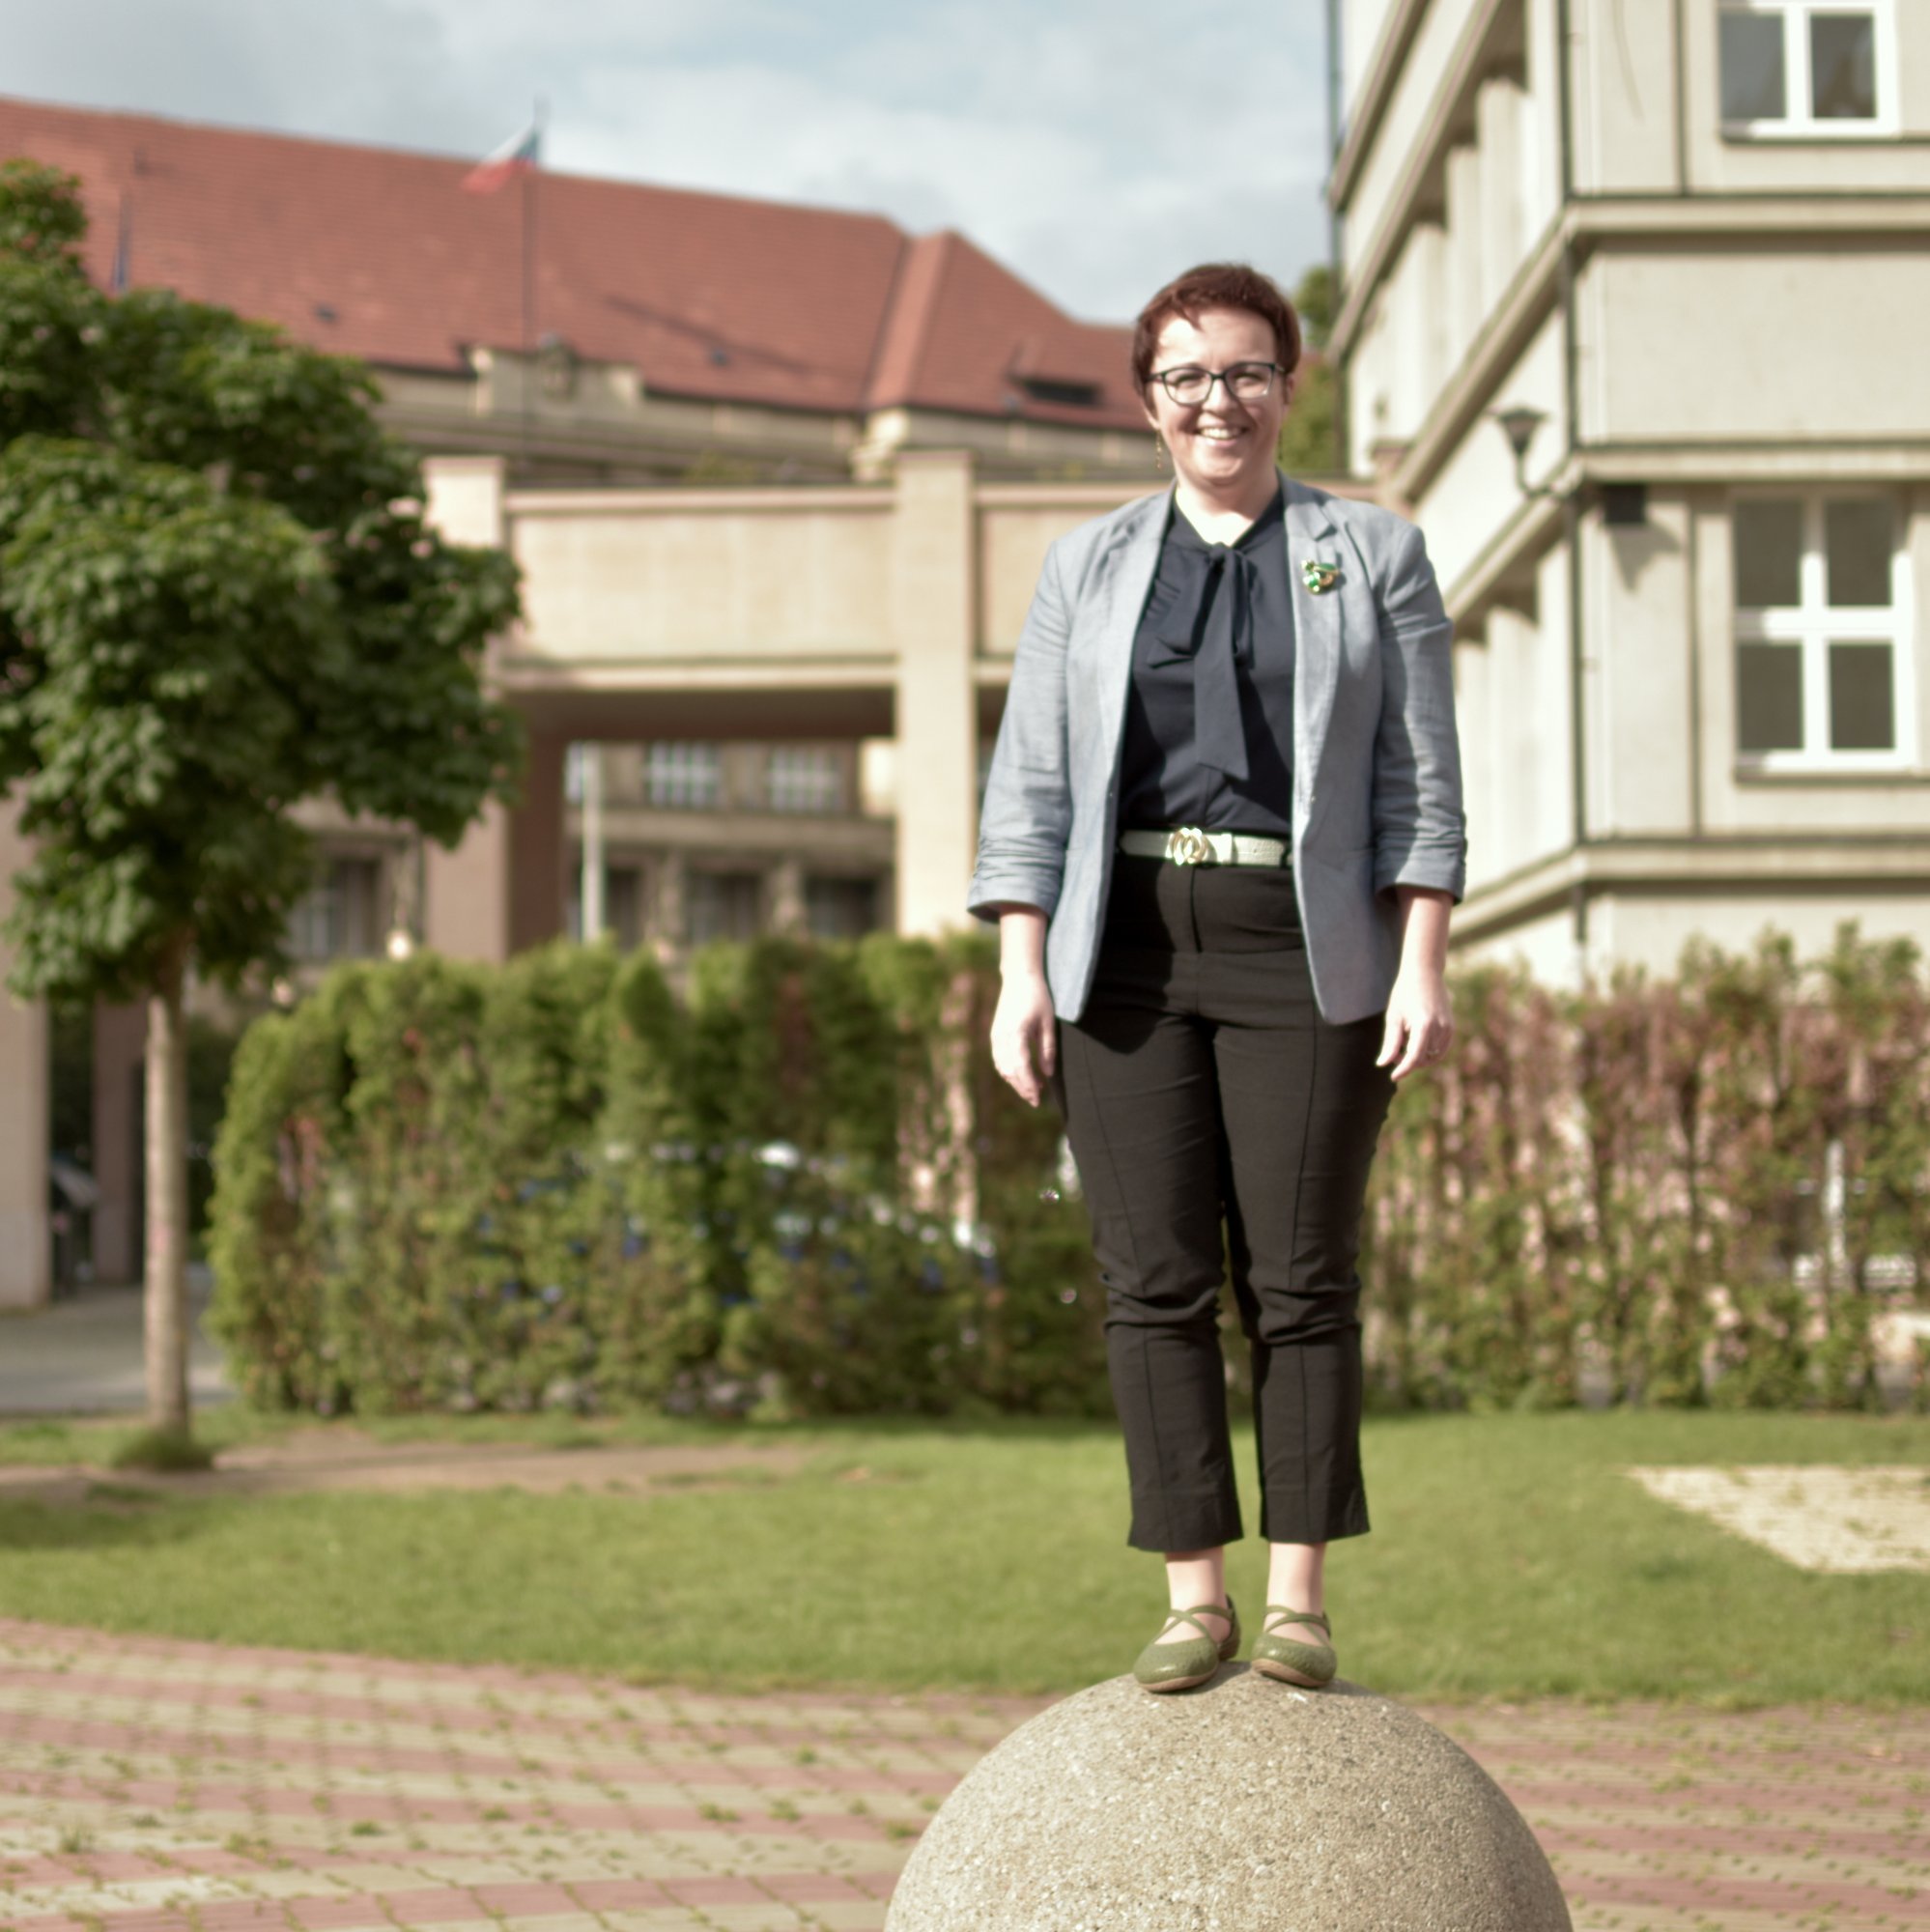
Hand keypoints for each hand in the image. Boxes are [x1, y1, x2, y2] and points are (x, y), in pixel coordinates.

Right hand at [991, 971, 1056, 1106]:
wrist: (1019, 977)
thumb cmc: (1037, 997)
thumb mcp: (1048, 1023)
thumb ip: (1047, 1049)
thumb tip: (1048, 1074)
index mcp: (1016, 1034)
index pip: (1021, 1067)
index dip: (1029, 1085)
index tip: (1039, 1098)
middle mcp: (1002, 1037)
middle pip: (1010, 1071)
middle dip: (1022, 1088)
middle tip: (1037, 1101)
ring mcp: (996, 1036)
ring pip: (1002, 1068)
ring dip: (1015, 1081)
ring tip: (1032, 1090)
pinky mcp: (995, 1035)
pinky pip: (999, 1060)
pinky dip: (1008, 1071)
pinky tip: (1021, 1076)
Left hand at [1377, 966, 1451, 1082]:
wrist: (1425, 974)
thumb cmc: (1404, 994)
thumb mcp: (1393, 1017)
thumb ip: (1390, 1043)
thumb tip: (1383, 1064)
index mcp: (1424, 1025)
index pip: (1414, 1057)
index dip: (1403, 1069)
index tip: (1393, 1077)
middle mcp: (1440, 1029)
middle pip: (1422, 1059)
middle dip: (1407, 1060)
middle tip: (1394, 1050)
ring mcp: (1448, 1029)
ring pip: (1432, 1056)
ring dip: (1417, 1056)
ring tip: (1404, 1041)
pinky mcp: (1451, 1028)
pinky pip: (1440, 1050)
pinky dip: (1429, 1052)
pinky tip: (1415, 1043)